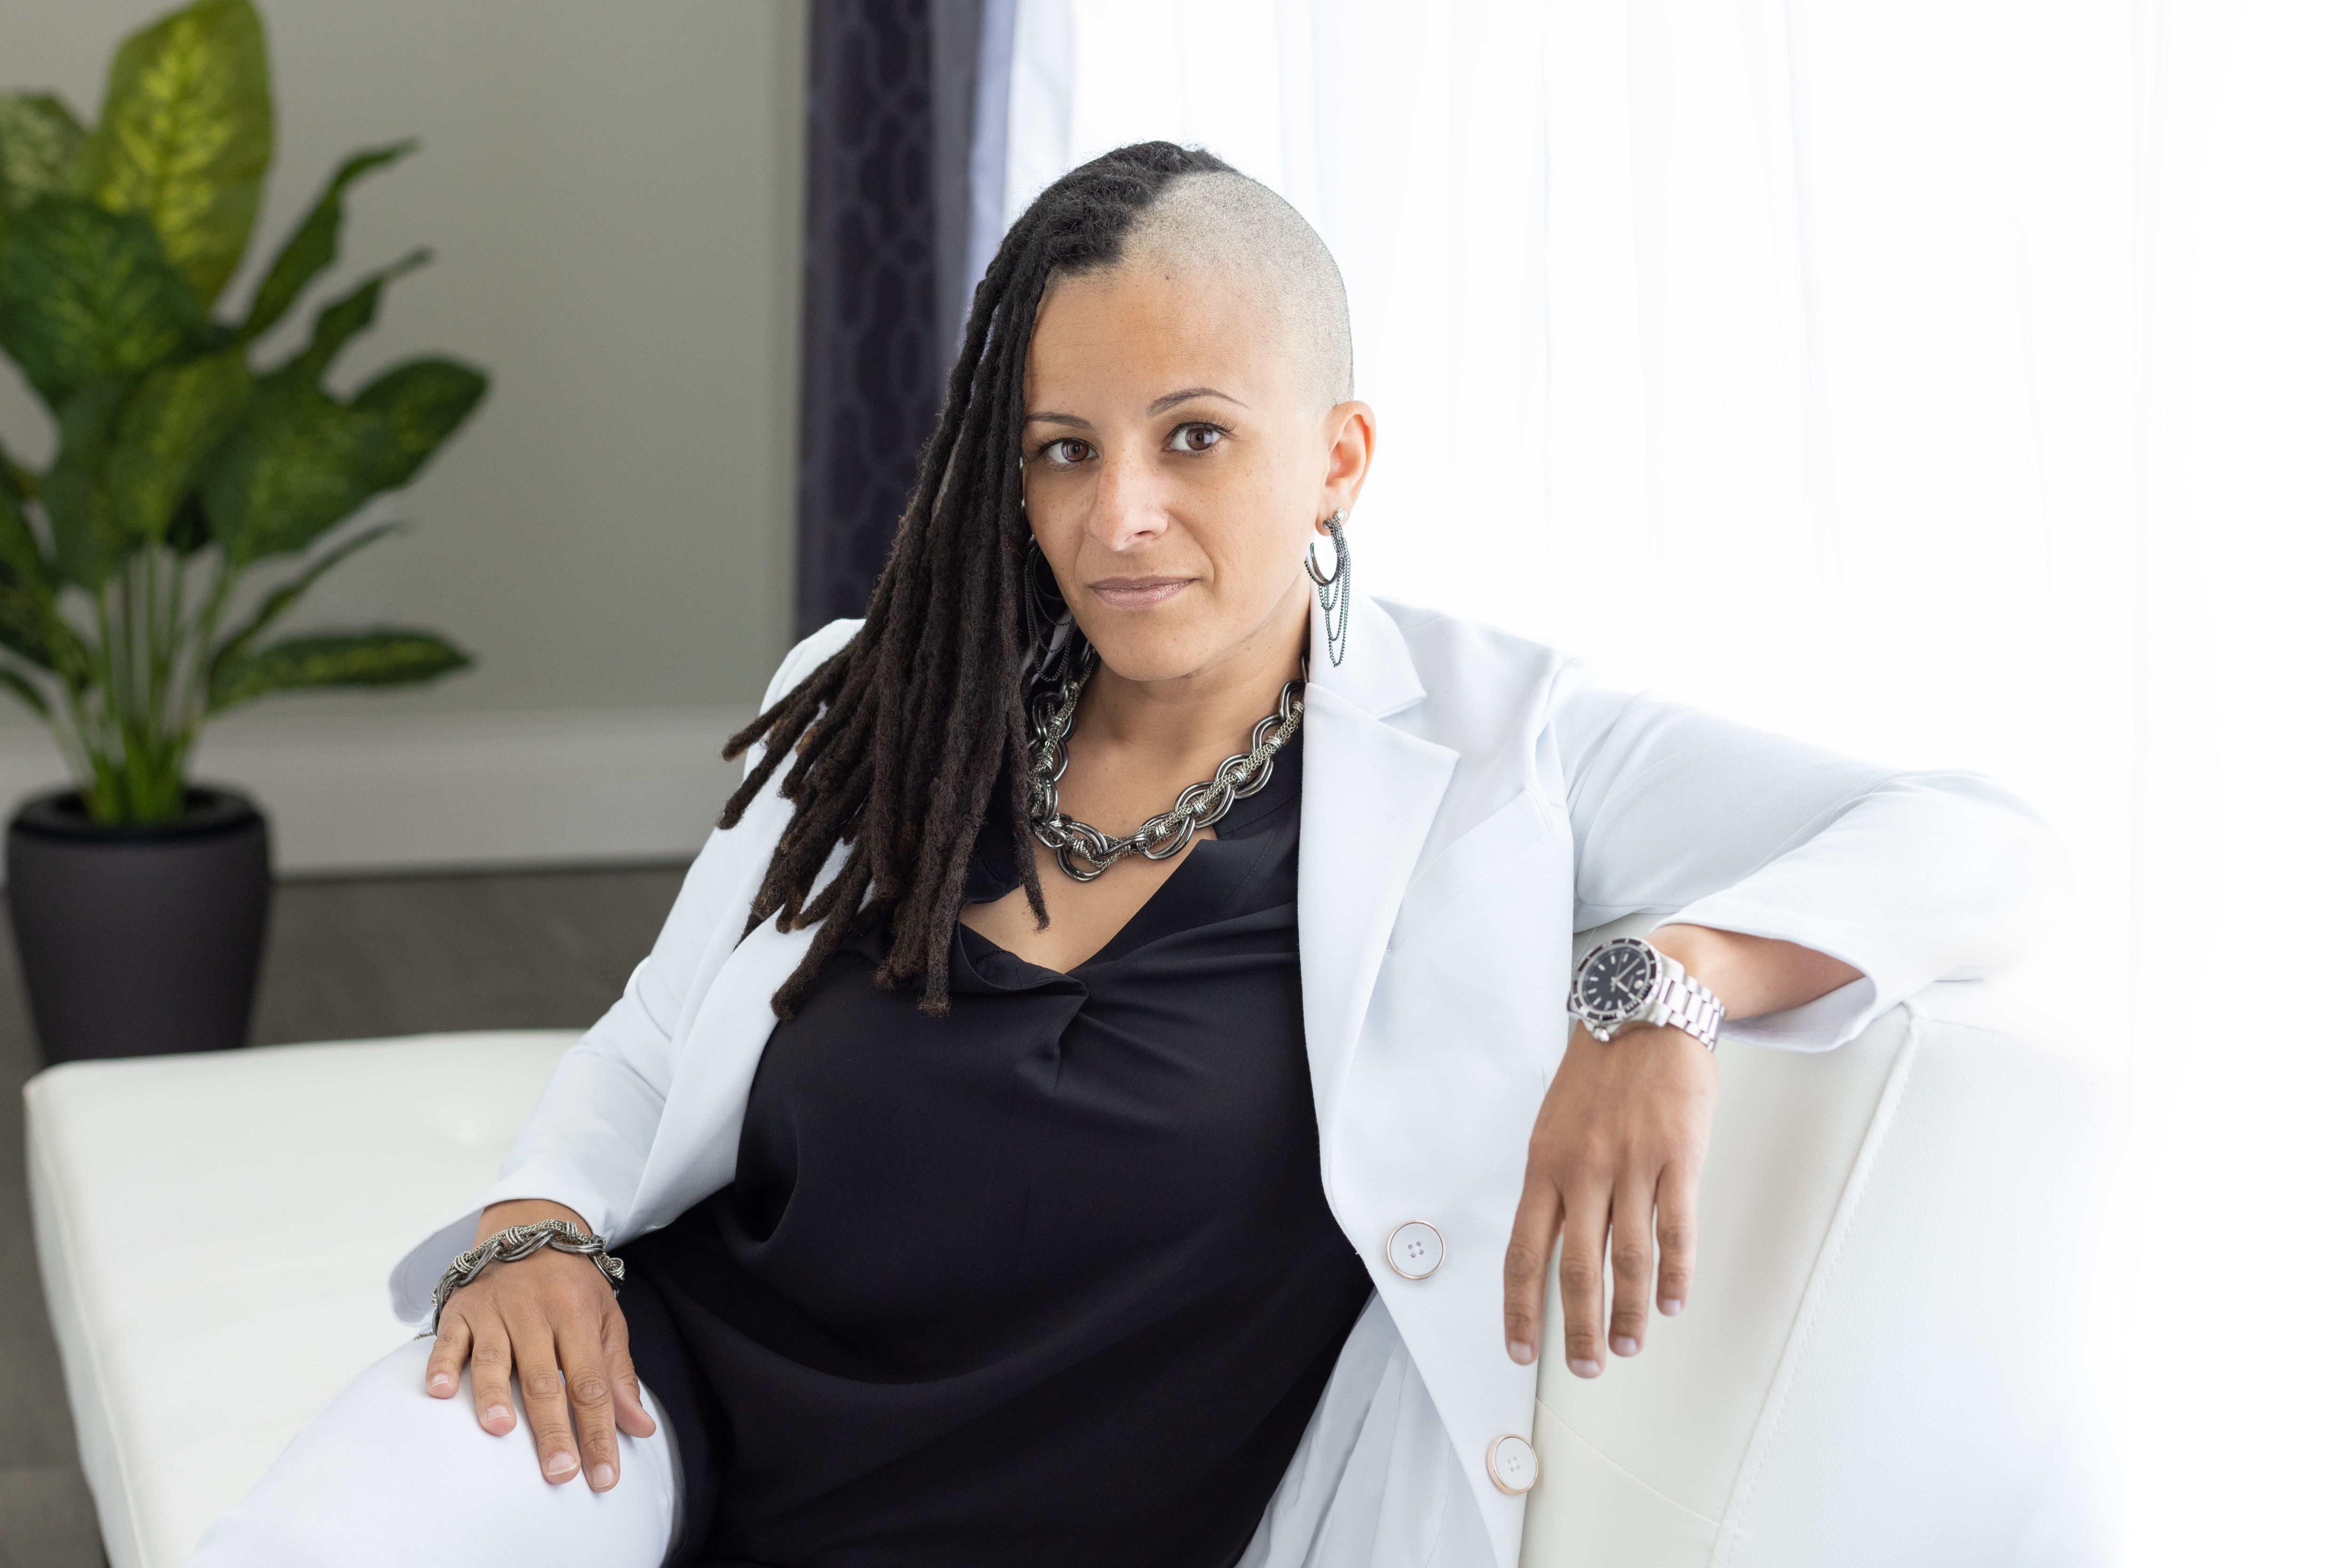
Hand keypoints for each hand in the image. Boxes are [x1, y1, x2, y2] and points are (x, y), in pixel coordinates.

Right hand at [423, 1200, 655, 1488]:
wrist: (532, 1230)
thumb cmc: (573, 1287)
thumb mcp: (606, 1322)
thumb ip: (619, 1377)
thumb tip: (640, 1429)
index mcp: (578, 1316)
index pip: (591, 1385)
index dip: (598, 1432)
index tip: (603, 1476)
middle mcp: (536, 1312)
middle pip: (544, 1380)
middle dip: (553, 1430)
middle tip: (559, 1472)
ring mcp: (495, 1310)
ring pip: (494, 1358)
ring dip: (494, 1395)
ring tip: (501, 1430)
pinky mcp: (460, 1310)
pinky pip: (448, 1340)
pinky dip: (441, 1365)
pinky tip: (440, 1391)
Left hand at [1502, 1018, 1715, 1375]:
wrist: (1646, 1009)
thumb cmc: (1599, 1070)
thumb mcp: (1555, 1122)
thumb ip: (1554, 1179)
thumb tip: (1551, 1242)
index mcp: (1543, 1163)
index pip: (1523, 1251)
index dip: (1520, 1307)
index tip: (1521, 1350)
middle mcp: (1582, 1168)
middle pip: (1575, 1267)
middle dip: (1577, 1327)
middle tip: (1587, 1368)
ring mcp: (1631, 1163)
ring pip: (1628, 1257)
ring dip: (1627, 1312)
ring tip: (1627, 1347)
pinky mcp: (1677, 1155)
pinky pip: (1676, 1228)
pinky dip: (1675, 1273)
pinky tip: (1671, 1302)